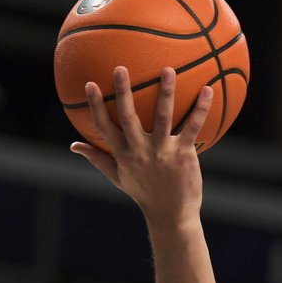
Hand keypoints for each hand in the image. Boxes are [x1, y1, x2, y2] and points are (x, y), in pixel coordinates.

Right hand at [69, 66, 210, 226]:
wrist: (171, 215)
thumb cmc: (144, 194)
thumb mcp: (118, 177)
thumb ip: (97, 158)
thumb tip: (74, 145)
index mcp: (123, 154)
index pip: (104, 126)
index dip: (96, 105)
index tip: (90, 84)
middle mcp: (140, 150)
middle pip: (128, 116)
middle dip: (123, 91)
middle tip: (120, 68)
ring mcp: (163, 151)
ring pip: (163, 116)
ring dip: (165, 92)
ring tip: (168, 69)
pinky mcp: (184, 154)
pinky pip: (192, 126)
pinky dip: (200, 109)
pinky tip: (207, 90)